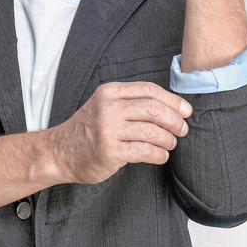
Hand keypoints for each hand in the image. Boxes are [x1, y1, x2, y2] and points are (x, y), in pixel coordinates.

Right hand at [49, 81, 192, 184]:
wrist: (60, 152)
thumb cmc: (88, 129)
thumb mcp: (104, 105)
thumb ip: (130, 102)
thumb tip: (172, 107)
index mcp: (109, 92)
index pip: (149, 90)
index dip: (173, 100)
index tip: (186, 111)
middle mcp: (108, 108)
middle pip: (154, 109)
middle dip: (175, 120)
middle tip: (183, 129)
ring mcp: (108, 130)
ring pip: (153, 132)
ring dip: (169, 140)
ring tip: (170, 144)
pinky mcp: (110, 152)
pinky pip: (145, 152)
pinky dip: (159, 155)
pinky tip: (161, 156)